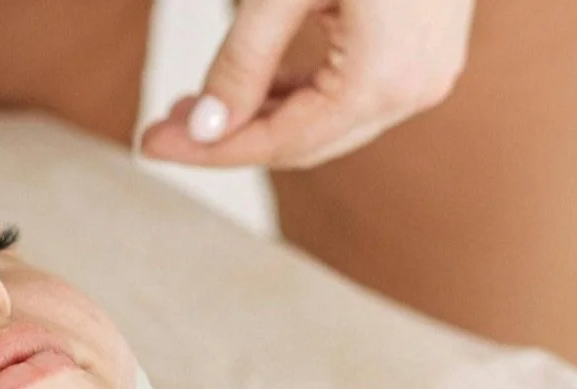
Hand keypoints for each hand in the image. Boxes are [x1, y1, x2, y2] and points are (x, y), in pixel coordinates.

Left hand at [140, 0, 473, 169]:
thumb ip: (244, 60)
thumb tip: (203, 129)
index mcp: (385, 81)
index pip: (279, 142)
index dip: (208, 150)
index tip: (151, 143)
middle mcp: (414, 89)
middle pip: (303, 143)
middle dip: (228, 138)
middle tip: (162, 129)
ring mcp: (426, 72)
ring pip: (325, 124)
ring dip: (260, 118)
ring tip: (196, 107)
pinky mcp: (423, 52)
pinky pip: (350, 96)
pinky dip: (297, 97)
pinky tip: (251, 90)